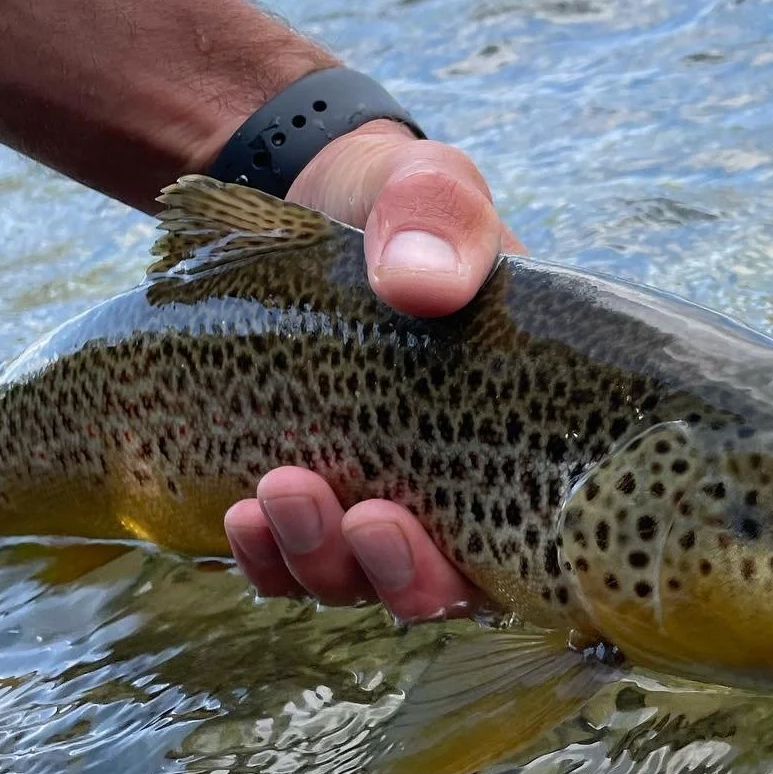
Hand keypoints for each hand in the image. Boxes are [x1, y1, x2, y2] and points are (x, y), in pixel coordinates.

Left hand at [222, 120, 524, 620]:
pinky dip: (265, 556)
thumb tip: (419, 284)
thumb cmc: (399, 209)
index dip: (487, 567)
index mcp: (522, 436)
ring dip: (320, 557)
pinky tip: (241, 519)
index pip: (531, 543)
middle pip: (440, 584)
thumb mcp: (429, 189)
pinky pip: (287, 563)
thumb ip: (440, 223)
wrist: (308, 202)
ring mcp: (376, 499)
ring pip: (356, 580)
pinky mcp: (305, 497)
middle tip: (367, 518)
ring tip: (281, 493)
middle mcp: (456, 488)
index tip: (434, 520)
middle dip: (399, 572)